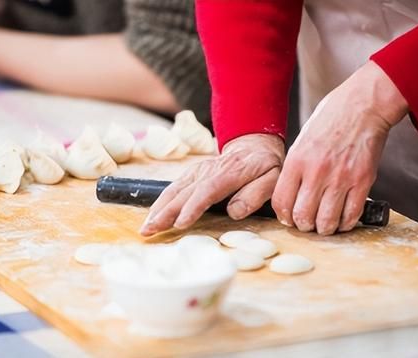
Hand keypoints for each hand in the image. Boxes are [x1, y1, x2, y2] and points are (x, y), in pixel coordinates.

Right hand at [139, 133, 284, 235]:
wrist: (254, 145)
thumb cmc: (265, 166)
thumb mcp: (271, 179)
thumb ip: (255, 195)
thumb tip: (235, 212)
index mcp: (229, 173)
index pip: (207, 192)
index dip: (191, 208)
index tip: (179, 224)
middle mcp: (208, 171)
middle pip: (184, 193)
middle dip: (165, 213)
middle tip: (150, 231)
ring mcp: (197, 171)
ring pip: (174, 190)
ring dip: (158, 209)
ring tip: (146, 227)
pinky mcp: (191, 174)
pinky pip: (173, 188)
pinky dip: (160, 202)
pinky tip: (152, 215)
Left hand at [272, 60, 407, 234]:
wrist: (363, 106)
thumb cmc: (331, 118)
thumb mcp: (302, 140)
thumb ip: (295, 167)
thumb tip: (291, 193)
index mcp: (297, 161)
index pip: (281, 202)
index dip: (284, 216)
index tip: (289, 217)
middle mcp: (316, 172)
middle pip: (302, 217)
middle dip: (303, 225)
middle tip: (307, 222)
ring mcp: (340, 178)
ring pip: (326, 222)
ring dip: (324, 229)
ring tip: (324, 224)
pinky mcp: (362, 181)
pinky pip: (351, 215)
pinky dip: (345, 223)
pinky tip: (342, 219)